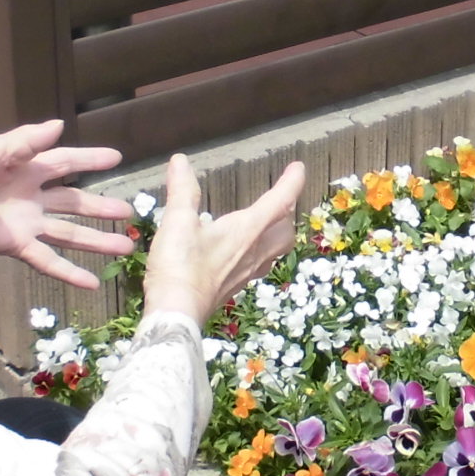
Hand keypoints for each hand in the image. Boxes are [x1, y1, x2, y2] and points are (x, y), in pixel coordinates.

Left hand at [0, 120, 133, 290]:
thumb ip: (26, 141)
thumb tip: (60, 124)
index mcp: (27, 168)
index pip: (66, 161)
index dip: (90, 159)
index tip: (117, 158)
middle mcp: (32, 196)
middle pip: (75, 202)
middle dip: (101, 207)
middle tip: (130, 212)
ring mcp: (26, 223)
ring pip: (69, 233)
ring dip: (96, 241)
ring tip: (125, 247)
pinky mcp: (15, 245)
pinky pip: (47, 260)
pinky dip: (68, 273)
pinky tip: (91, 283)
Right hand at [143, 154, 304, 327]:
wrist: (176, 313)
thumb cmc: (180, 266)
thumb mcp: (178, 221)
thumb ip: (182, 190)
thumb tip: (180, 162)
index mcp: (247, 230)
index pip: (280, 201)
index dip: (292, 182)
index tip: (298, 168)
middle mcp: (254, 251)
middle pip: (286, 231)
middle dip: (288, 212)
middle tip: (281, 198)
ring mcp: (246, 272)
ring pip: (276, 250)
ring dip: (277, 233)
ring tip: (268, 223)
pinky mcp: (234, 286)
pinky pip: (259, 265)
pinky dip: (259, 251)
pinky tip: (242, 251)